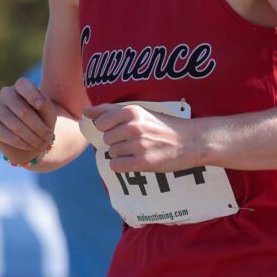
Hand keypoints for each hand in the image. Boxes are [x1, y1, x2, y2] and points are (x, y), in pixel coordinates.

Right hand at [0, 77, 56, 164]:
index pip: (23, 84)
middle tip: (48, 137)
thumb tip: (39, 102)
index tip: (40, 105)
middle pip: (22, 110)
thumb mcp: (49, 113)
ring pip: (15, 125)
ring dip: (31, 137)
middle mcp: (6, 93)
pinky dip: (20, 142)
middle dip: (38, 127)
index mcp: (21, 86)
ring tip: (41, 144)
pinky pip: (5, 134)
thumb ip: (46, 104)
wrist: (32, 140)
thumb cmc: (42, 122)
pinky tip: (28, 146)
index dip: (32, 94)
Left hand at [83, 103, 205, 172]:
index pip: (101, 122)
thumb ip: (109, 110)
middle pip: (106, 139)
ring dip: (122, 154)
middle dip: (117, 141)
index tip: (126, 129)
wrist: (191, 141)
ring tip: (140, 150)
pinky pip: (116, 166)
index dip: (110, 128)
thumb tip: (85, 110)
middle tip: (136, 141)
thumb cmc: (163, 126)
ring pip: (111, 153)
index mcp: (131, 110)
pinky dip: (123, 166)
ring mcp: (138, 145)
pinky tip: (136, 161)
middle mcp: (133, 126)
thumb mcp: (139, 111)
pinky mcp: (143, 162)